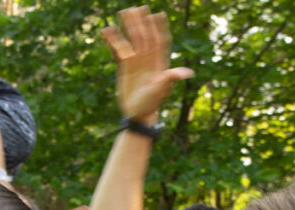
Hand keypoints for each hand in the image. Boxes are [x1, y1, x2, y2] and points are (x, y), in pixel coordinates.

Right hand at [101, 6, 193, 121]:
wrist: (138, 114)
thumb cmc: (152, 103)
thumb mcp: (162, 90)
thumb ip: (171, 78)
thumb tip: (187, 73)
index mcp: (159, 63)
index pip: (160, 41)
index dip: (159, 28)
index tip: (157, 15)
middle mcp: (148, 59)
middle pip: (144, 36)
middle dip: (141, 22)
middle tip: (137, 8)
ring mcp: (136, 61)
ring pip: (132, 40)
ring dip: (129, 26)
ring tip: (123, 12)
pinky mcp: (125, 66)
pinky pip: (119, 50)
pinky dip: (114, 40)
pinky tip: (107, 30)